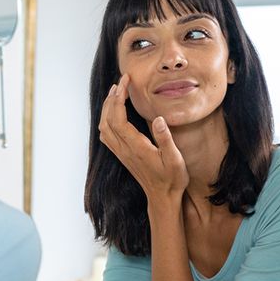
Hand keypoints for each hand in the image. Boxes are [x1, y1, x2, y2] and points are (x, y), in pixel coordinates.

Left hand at [98, 74, 188, 203]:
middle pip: (107, 120)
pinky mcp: (122, 156)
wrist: (162, 198)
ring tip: (116, 93)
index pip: (119, 118)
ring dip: (107, 108)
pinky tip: (114, 114)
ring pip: (104, 127)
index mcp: (136, 147)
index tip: (125, 82)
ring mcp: (121, 154)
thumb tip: (157, 119)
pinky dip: (107, 120)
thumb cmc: (171, 179)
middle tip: (121, 82)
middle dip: (112, 98)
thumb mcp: (175, 159)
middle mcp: (124, 150)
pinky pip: (107, 136)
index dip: (119, 98)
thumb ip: (165, 139)